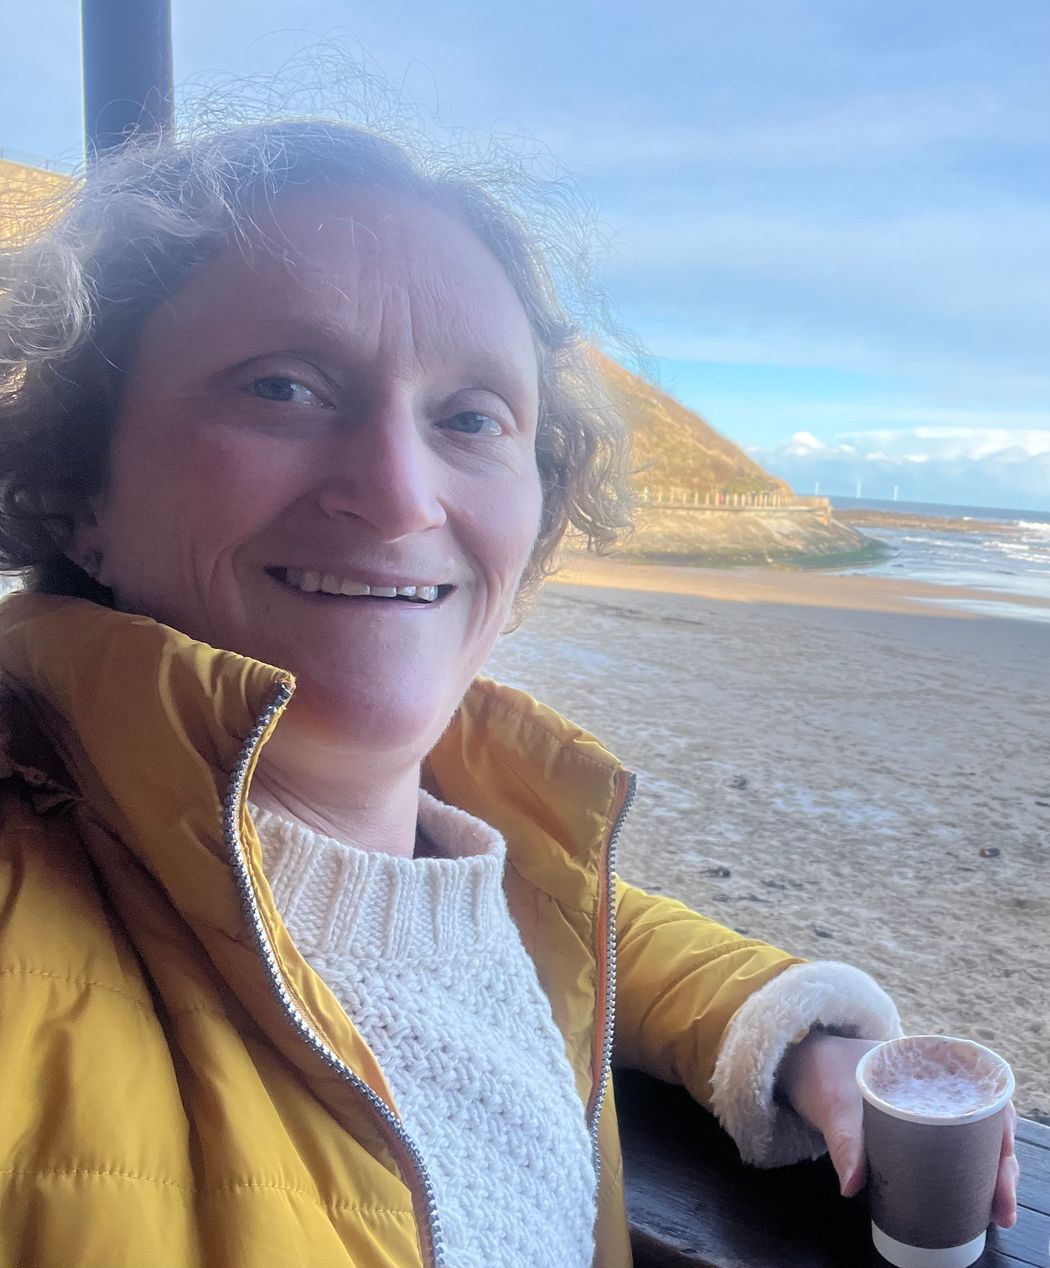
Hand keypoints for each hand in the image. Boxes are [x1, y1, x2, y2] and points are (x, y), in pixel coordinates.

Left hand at [776, 1032, 1020, 1226]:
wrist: (797, 1060)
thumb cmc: (820, 1070)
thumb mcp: (832, 1102)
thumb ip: (844, 1141)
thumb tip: (853, 1186)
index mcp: (925, 1065)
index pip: (981, 1093)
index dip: (1001, 1127)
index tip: (1004, 1158)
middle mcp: (933, 1085)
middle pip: (983, 1123)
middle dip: (1000, 1163)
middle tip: (1000, 1206)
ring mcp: (923, 1106)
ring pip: (969, 1139)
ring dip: (987, 1172)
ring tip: (994, 1211)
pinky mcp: (908, 1128)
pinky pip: (947, 1148)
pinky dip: (964, 1172)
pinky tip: (971, 1200)